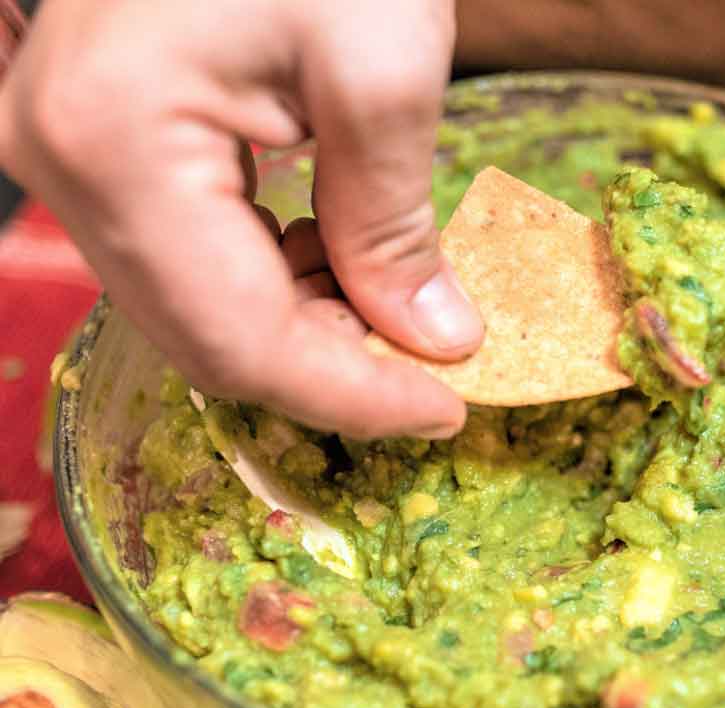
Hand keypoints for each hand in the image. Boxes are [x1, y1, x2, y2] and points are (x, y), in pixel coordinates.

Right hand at [0, 0, 482, 437]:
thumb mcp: (382, 67)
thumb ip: (395, 224)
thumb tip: (431, 341)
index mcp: (115, 144)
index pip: (240, 341)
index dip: (352, 397)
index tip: (448, 411)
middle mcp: (63, 165)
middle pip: (209, 341)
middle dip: (333, 371)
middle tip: (437, 369)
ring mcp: (71, 157)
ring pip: (200, 311)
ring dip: (309, 331)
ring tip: (403, 308)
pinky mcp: (104, 146)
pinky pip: (192, 258)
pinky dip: (278, 281)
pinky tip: (342, 258)